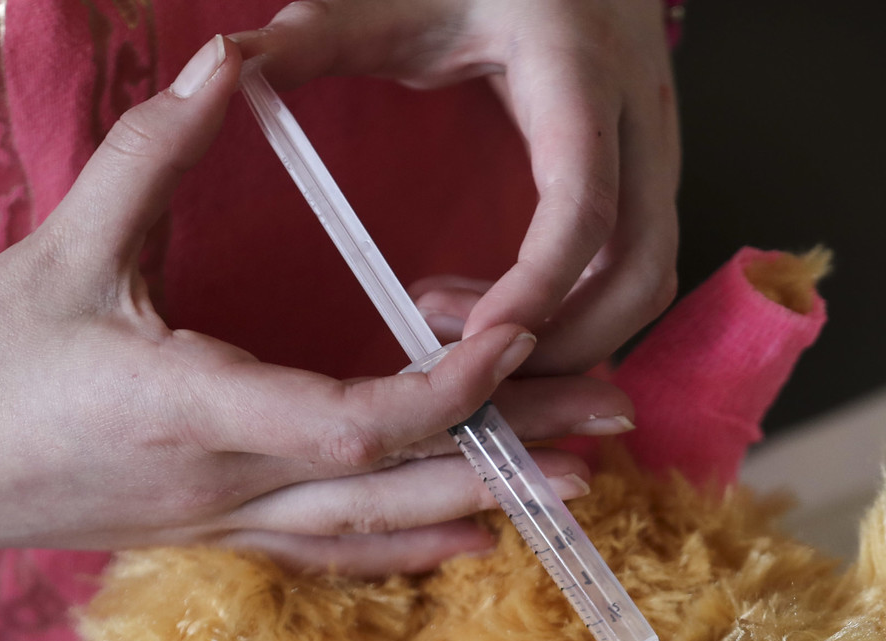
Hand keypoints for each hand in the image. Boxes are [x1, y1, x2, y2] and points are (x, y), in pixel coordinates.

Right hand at [0, 36, 633, 574]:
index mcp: (198, 412)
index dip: (456, 389)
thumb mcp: (62, 250)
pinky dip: (407, 542)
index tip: (523, 340)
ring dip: (479, 507)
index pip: (366, 418)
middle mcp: (230, 488)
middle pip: (402, 485)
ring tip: (568, 487)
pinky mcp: (216, 536)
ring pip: (377, 533)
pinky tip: (463, 537)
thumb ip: (152, 153)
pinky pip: (332, 552)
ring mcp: (227, 525)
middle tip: (608, 432)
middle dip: (512, 457)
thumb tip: (225, 63)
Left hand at [233, 0, 680, 373]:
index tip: (474, 342)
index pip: (584, 202)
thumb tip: (229, 65)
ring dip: (571, 336)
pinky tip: (497, 314)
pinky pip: (635, 271)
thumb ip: (316, 31)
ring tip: (467, 341)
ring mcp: (656, 151)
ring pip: (648, 282)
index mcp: (577, 69)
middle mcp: (638, 118)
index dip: (538, 285)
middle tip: (461, 364)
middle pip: (641, 272)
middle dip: (565, 342)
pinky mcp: (651, 175)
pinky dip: (579, 314)